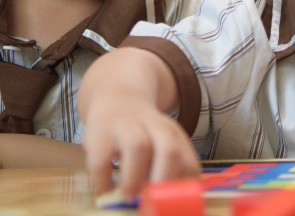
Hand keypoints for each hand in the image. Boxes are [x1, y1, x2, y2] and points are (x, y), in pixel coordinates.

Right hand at [83, 99, 199, 200]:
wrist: (118, 96)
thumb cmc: (142, 131)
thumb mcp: (162, 142)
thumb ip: (170, 167)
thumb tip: (171, 204)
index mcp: (174, 134)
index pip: (188, 161)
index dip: (182, 186)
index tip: (172, 205)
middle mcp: (154, 127)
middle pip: (168, 149)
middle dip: (163, 178)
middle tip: (153, 201)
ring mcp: (127, 127)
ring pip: (138, 147)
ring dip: (133, 177)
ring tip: (128, 196)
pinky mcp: (100, 132)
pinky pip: (101, 156)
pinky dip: (103, 177)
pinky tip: (105, 186)